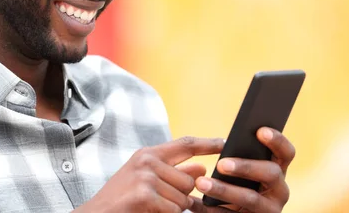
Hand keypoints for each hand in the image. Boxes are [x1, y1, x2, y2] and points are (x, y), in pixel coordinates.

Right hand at [75, 136, 224, 212]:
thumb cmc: (122, 202)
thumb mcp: (146, 180)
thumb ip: (172, 173)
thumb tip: (201, 168)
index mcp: (148, 154)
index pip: (185, 144)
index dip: (208, 143)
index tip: (225, 142)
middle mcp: (147, 160)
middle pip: (190, 180)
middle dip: (183, 197)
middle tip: (159, 202)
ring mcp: (145, 176)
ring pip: (184, 198)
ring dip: (173, 209)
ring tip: (151, 207)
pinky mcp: (145, 194)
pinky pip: (174, 209)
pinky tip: (148, 211)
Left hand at [189, 127, 294, 212]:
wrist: (230, 211)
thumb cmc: (234, 182)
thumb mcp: (241, 168)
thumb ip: (239, 154)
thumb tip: (223, 141)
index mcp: (277, 169)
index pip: (286, 153)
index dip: (277, 140)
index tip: (260, 130)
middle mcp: (279, 190)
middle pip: (271, 173)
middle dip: (246, 167)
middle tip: (221, 163)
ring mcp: (270, 209)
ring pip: (251, 198)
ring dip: (224, 190)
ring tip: (201, 183)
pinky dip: (213, 209)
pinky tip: (195, 203)